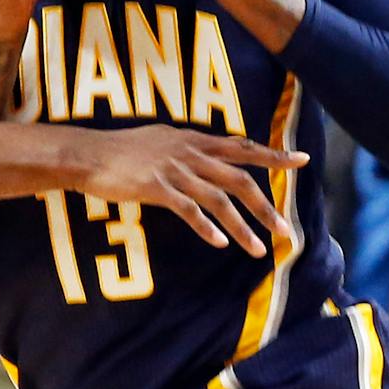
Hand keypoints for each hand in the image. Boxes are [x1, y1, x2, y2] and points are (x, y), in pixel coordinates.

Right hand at [73, 125, 308, 256]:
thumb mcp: (159, 138)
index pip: (242, 147)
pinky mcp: (156, 188)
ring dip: (243, 227)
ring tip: (259, 250)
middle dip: (266, 206)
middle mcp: (189, 153)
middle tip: (287, 230)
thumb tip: (204, 152)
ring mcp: (174, 171)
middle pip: (240, 179)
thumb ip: (185, 147)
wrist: (86, 154)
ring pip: (220, 200)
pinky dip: (208, 228)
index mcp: (192, 140)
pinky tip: (220, 243)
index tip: (302, 161)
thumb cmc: (119, 148)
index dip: (273, 155)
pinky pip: (190, 211)